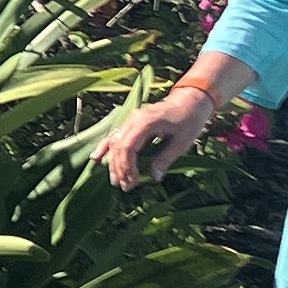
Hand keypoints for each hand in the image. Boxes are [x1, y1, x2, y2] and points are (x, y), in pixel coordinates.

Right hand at [99, 89, 220, 188]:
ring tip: (115, 181)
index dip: (128, 167)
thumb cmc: (189, 120)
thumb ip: (165, 159)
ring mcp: (131, 120)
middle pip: (118, 146)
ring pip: (114, 142)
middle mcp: (134, 119)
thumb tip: (154, 178)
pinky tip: (97, 158)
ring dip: (113, 162)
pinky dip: (105, 147)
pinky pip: (115, 135)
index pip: (128, 147)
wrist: (190, 101)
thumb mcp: (182, 142)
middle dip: (119, 168)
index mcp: (146, 123)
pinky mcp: (132, 123)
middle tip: (125, 187)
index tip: (134, 182)